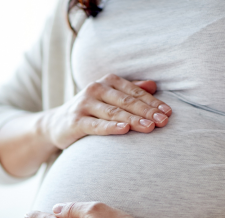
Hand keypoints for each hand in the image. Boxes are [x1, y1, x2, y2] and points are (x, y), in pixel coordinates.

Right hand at [40, 74, 171, 149]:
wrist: (56, 124)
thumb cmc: (88, 112)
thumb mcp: (108, 98)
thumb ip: (130, 91)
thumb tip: (153, 85)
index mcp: (107, 81)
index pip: (135, 92)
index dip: (153, 103)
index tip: (168, 113)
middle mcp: (96, 89)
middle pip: (127, 101)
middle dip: (147, 112)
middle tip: (164, 121)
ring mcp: (84, 104)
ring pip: (114, 112)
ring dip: (134, 120)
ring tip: (150, 127)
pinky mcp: (75, 121)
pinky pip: (96, 125)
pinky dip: (111, 127)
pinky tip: (124, 129)